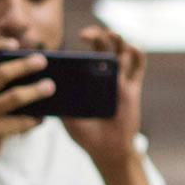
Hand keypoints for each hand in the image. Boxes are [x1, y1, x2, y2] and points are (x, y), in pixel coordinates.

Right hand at [0, 38, 53, 177]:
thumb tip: (22, 69)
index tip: (15, 43)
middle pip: (1, 73)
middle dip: (24, 65)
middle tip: (42, 61)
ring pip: (15, 97)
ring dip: (36, 90)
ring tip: (51, 86)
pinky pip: (21, 121)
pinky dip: (35, 118)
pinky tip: (44, 117)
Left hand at [62, 26, 145, 173]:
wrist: (107, 150)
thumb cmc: (86, 135)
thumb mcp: (66, 116)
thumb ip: (60, 101)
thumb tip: (45, 85)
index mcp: (86, 79)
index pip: (84, 53)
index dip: (77, 45)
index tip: (70, 40)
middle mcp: (102, 76)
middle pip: (103, 47)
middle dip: (97, 35)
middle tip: (86, 35)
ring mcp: (119, 81)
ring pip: (122, 52)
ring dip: (118, 39)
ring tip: (112, 34)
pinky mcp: (133, 89)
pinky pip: (139, 67)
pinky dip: (138, 54)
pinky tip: (133, 46)